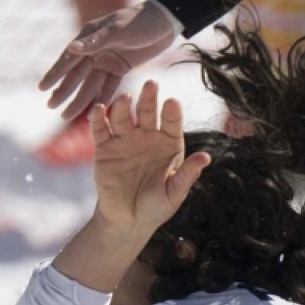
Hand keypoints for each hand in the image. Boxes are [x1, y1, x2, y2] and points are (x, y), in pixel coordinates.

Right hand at [40, 0, 177, 119]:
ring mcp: (107, 59)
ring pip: (90, 84)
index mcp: (89, 36)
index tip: (42, 88)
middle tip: (51, 107)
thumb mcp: (118, 30)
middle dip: (64, 91)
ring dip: (80, 99)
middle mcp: (95, 49)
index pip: (68, 58)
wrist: (165, 21)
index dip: (55, 74)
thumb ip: (95, 41)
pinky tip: (93, 112)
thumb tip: (70, 48)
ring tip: (67, 116)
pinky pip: (109, 86)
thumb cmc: (140, 21)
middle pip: (76, 75)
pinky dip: (101, 98)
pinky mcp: (121, 67)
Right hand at [90, 81, 209, 235]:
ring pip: (123, 117)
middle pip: (148, 113)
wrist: (129, 220)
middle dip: (149, 99)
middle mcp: (147, 136)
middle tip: (151, 84)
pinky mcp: (104, 148)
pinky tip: (100, 110)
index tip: (172, 103)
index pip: (172, 123)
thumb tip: (206, 158)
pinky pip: (100, 130)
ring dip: (123, 107)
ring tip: (125, 99)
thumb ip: (187, 174)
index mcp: (169, 144)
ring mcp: (125, 140)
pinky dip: (98, 119)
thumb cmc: (157, 206)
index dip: (172, 113)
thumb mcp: (175, 193)